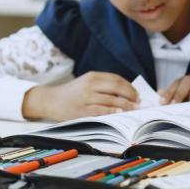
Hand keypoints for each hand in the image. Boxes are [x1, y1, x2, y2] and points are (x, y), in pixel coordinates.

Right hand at [22, 72, 138, 120]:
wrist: (51, 100)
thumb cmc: (72, 93)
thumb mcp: (86, 82)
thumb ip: (103, 85)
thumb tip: (126, 92)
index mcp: (92, 76)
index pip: (116, 79)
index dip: (129, 87)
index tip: (137, 93)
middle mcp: (90, 85)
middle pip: (117, 87)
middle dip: (131, 95)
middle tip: (138, 102)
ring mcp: (86, 98)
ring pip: (112, 99)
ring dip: (126, 104)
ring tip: (133, 108)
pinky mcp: (82, 110)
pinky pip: (101, 110)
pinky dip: (113, 111)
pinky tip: (120, 112)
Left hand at [159, 72, 189, 104]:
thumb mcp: (189, 98)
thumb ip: (175, 95)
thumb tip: (159, 92)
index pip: (180, 81)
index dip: (170, 91)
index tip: (163, 102)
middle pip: (188, 81)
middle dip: (178, 95)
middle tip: (172, 106)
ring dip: (189, 103)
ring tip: (184, 112)